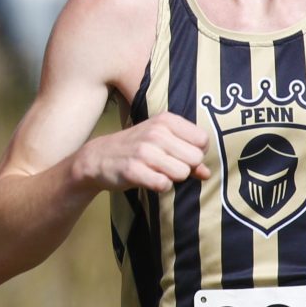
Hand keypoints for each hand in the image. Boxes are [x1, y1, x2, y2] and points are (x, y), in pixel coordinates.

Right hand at [74, 111, 210, 194]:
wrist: (98, 157)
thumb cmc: (135, 147)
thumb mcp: (161, 141)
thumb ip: (187, 154)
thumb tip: (207, 173)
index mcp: (166, 120)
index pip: (203, 140)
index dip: (196, 152)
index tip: (181, 154)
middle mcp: (156, 132)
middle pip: (195, 158)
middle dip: (185, 167)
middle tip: (168, 165)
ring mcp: (144, 151)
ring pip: (182, 173)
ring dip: (173, 178)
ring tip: (157, 171)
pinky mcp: (133, 169)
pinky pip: (164, 185)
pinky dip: (160, 186)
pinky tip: (149, 179)